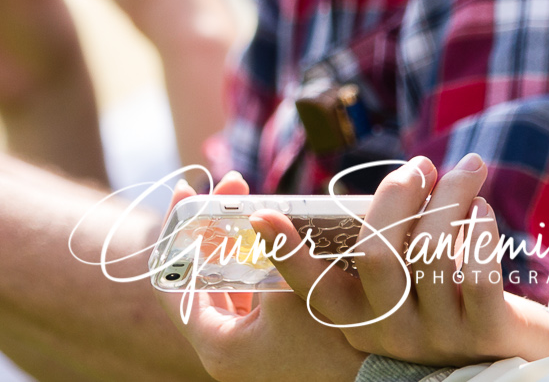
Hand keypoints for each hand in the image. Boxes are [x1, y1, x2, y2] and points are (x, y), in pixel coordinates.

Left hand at [159, 173, 365, 381]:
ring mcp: (245, 344)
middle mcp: (223, 347)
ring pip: (224, 281)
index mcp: (217, 342)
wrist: (378, 376)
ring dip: (235, 240)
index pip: (170, 281)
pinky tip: (272, 232)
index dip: (176, 232)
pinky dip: (253, 259)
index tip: (189, 192)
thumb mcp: (302, 287)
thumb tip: (262, 211)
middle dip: (213, 226)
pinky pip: (247, 291)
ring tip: (253, 203)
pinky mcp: (266, 338)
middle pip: (197, 275)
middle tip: (234, 187)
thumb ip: (276, 247)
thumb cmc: (338, 341)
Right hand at [266, 155, 548, 366]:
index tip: (263, 216)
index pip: (315, 289)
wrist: (514, 347)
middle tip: (420, 165)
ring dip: (449, 196)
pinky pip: (477, 274)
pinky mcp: (483, 334)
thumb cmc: (453, 294)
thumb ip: (392, 240)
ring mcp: (435, 337)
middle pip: (375, 254)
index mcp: (359, 317)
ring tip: (467, 171)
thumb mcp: (410, 275)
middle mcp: (389, 332)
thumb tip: (401, 180)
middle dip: (397, 194)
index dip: (288, 254)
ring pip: (430, 253)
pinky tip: (482, 208)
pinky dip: (481, 230)